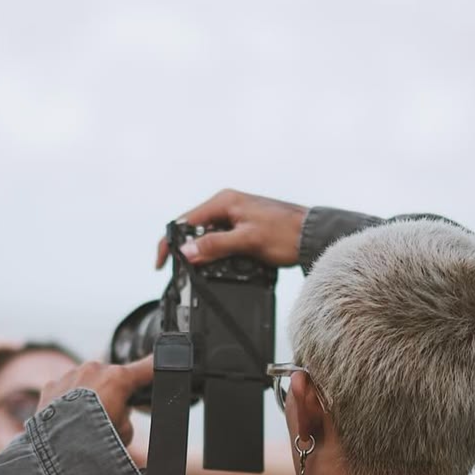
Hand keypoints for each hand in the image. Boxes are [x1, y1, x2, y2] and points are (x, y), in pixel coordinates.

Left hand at [37, 358, 154, 445]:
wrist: (57, 451)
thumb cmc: (94, 442)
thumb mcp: (126, 433)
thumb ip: (125, 416)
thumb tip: (117, 413)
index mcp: (117, 378)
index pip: (145, 367)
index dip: (155, 367)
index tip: (161, 362)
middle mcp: (93, 370)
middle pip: (112, 377)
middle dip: (113, 392)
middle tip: (109, 417)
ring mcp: (70, 375)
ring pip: (87, 381)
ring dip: (89, 395)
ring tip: (84, 421)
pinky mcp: (51, 386)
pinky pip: (66, 390)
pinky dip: (68, 402)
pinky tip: (67, 420)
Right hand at [154, 189, 307, 270]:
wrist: (313, 236)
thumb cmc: (286, 235)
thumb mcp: (246, 242)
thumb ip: (215, 246)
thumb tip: (186, 251)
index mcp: (223, 201)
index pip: (184, 221)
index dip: (169, 243)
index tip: (162, 264)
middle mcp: (227, 204)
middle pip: (193, 229)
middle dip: (185, 250)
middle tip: (182, 273)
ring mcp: (235, 214)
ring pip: (207, 236)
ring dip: (203, 253)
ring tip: (203, 270)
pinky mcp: (244, 225)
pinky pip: (221, 239)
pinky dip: (217, 253)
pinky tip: (221, 265)